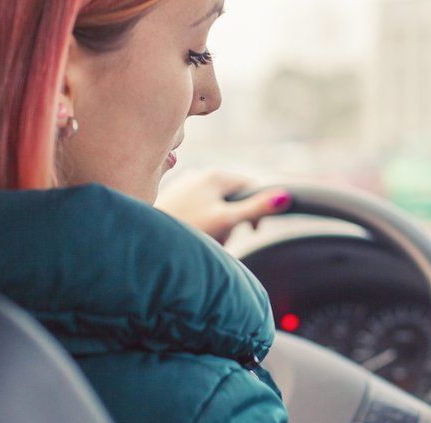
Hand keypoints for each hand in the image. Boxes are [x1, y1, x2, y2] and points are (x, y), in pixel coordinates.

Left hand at [155, 170, 291, 243]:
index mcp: (216, 174)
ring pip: (216, 204)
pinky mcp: (174, 197)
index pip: (251, 186)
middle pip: (233, 196)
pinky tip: (193, 236)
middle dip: (235, 220)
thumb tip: (286, 196)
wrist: (144, 240)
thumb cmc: (186, 230)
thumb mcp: (227, 221)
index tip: (254, 232)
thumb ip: (256, 208)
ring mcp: (185, 184)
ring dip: (219, 224)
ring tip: (208, 241)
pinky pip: (200, 209)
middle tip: (226, 240)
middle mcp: (200, 173)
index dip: (259, 208)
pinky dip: (204, 223)